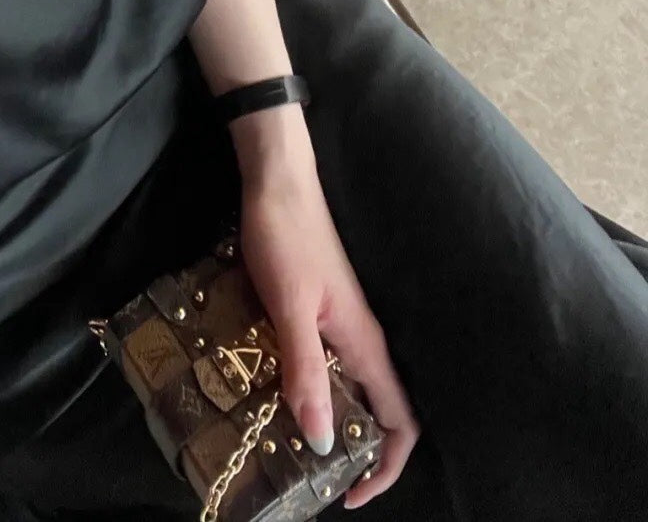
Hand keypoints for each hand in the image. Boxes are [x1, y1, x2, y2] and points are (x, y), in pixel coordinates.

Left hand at [235, 111, 418, 509]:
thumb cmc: (283, 236)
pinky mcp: (319, 304)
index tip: (349, 495)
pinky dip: (309, 385)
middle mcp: (362, 335)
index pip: (400, 421)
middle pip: (378, 409)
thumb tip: (323, 440)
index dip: (386, 467)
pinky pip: (326, 360)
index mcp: (364, 342)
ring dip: (330, 418)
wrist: (275, 178)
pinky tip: (269, 386)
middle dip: (355, 451)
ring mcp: (341, 318)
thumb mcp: (289, 307)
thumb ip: (306, 370)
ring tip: (284, 440)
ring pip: (351, 385)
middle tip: (308, 474)